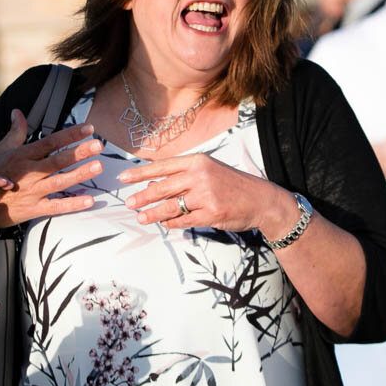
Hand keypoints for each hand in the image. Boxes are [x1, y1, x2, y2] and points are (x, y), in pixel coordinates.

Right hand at [0, 111, 104, 229]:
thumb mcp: (0, 150)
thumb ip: (15, 131)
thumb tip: (17, 111)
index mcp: (23, 155)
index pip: (51, 142)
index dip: (70, 134)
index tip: (89, 128)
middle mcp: (28, 172)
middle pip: (57, 160)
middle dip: (79, 152)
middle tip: (98, 145)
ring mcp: (32, 191)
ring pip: (59, 181)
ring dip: (79, 174)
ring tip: (98, 166)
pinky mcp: (32, 209)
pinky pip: (56, 207)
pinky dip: (72, 204)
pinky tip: (89, 200)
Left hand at [119, 153, 295, 239]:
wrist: (262, 200)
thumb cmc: (233, 185)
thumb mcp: (209, 172)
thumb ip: (183, 177)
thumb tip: (152, 185)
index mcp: (198, 161)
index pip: (163, 166)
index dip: (141, 172)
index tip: (124, 177)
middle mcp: (201, 176)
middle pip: (163, 187)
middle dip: (143, 197)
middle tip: (129, 203)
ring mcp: (206, 196)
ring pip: (171, 206)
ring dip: (153, 213)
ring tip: (141, 218)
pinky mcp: (211, 214)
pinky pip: (184, 220)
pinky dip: (172, 223)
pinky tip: (165, 224)